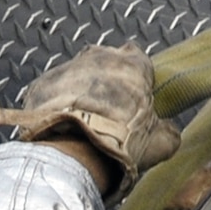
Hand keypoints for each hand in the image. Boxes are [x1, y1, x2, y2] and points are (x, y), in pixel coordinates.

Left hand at [0, 45, 181, 198]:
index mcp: (133, 64)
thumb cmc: (119, 143)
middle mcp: (99, 57)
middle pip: (103, 64)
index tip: (132, 98)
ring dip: (76, 95)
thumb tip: (169, 134)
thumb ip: (167, 132)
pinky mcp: (40, 85)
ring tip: (77, 125)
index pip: (137, 60)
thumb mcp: (159, 143)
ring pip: (74, 77)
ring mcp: (67, 68)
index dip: (134, 79)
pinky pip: (49, 93)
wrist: (73, 152)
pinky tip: (56, 129)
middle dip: (104, 83)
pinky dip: (51, 107)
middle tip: (104, 113)